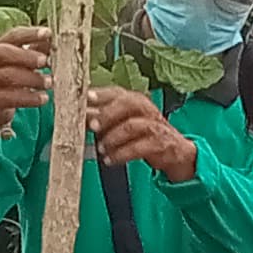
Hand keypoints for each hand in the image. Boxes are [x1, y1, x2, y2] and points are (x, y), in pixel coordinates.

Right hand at [0, 27, 54, 157]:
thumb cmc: (9, 82)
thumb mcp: (21, 65)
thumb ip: (36, 52)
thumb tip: (53, 41)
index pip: (12, 36)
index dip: (30, 33)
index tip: (48, 33)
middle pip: (3, 52)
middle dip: (26, 55)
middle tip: (46, 61)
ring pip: (6, 76)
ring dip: (31, 78)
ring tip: (49, 82)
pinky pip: (8, 98)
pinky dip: (28, 98)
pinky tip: (43, 98)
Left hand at [84, 84, 198, 180]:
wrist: (175, 151)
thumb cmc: (143, 134)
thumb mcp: (124, 122)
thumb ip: (103, 118)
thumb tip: (77, 115)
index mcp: (134, 101)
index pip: (116, 92)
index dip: (101, 94)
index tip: (85, 98)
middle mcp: (145, 109)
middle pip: (127, 104)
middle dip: (108, 114)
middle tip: (92, 126)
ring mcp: (154, 125)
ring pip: (132, 126)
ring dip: (113, 138)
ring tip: (100, 149)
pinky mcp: (159, 143)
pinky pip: (139, 147)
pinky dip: (122, 154)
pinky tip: (110, 160)